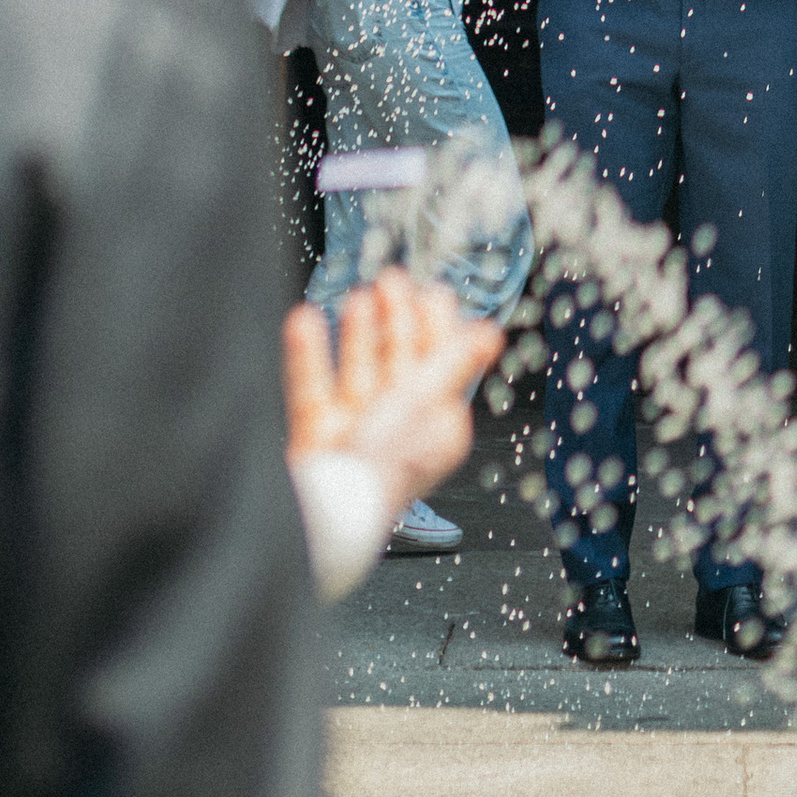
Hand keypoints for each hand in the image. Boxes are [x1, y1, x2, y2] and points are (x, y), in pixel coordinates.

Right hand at [284, 269, 501, 525]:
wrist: (319, 518)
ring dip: (359, 332)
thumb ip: (453, 364)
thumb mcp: (425, 404)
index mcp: (435, 427)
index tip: (433, 292)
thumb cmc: (381, 468)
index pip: (441, 367)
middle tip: (392, 279)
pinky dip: (310, 353)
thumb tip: (491, 335)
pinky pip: (313, 386)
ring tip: (359, 296)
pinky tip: (305, 319)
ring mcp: (354, 433)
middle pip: (399, 365)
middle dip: (397, 320)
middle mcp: (397, 429)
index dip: (437, 328)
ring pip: (358, 371)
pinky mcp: (316, 437)